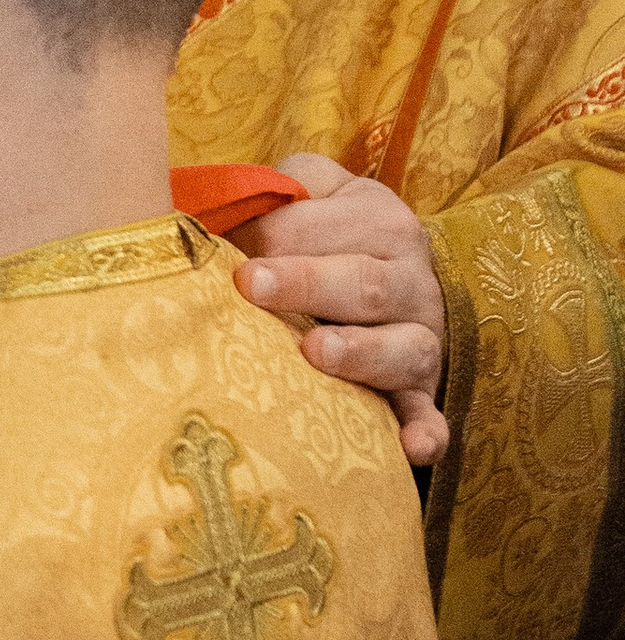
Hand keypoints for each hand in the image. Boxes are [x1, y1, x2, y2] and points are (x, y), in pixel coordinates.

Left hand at [228, 150, 448, 465]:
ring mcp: (418, 337)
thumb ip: (275, 190)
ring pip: (401, 346)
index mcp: (379, 220)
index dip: (264, 236)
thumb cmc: (327, 236)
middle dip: (306, 282)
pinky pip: (428, 412)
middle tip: (252, 284)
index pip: (315, 226)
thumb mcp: (312, 194)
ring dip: (360, 352)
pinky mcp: (420, 391)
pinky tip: (411, 449)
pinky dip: (423, 430)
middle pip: (360, 282)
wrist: (397, 279)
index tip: (220, 251)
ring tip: (315, 351)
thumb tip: (212, 207)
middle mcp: (408, 278)